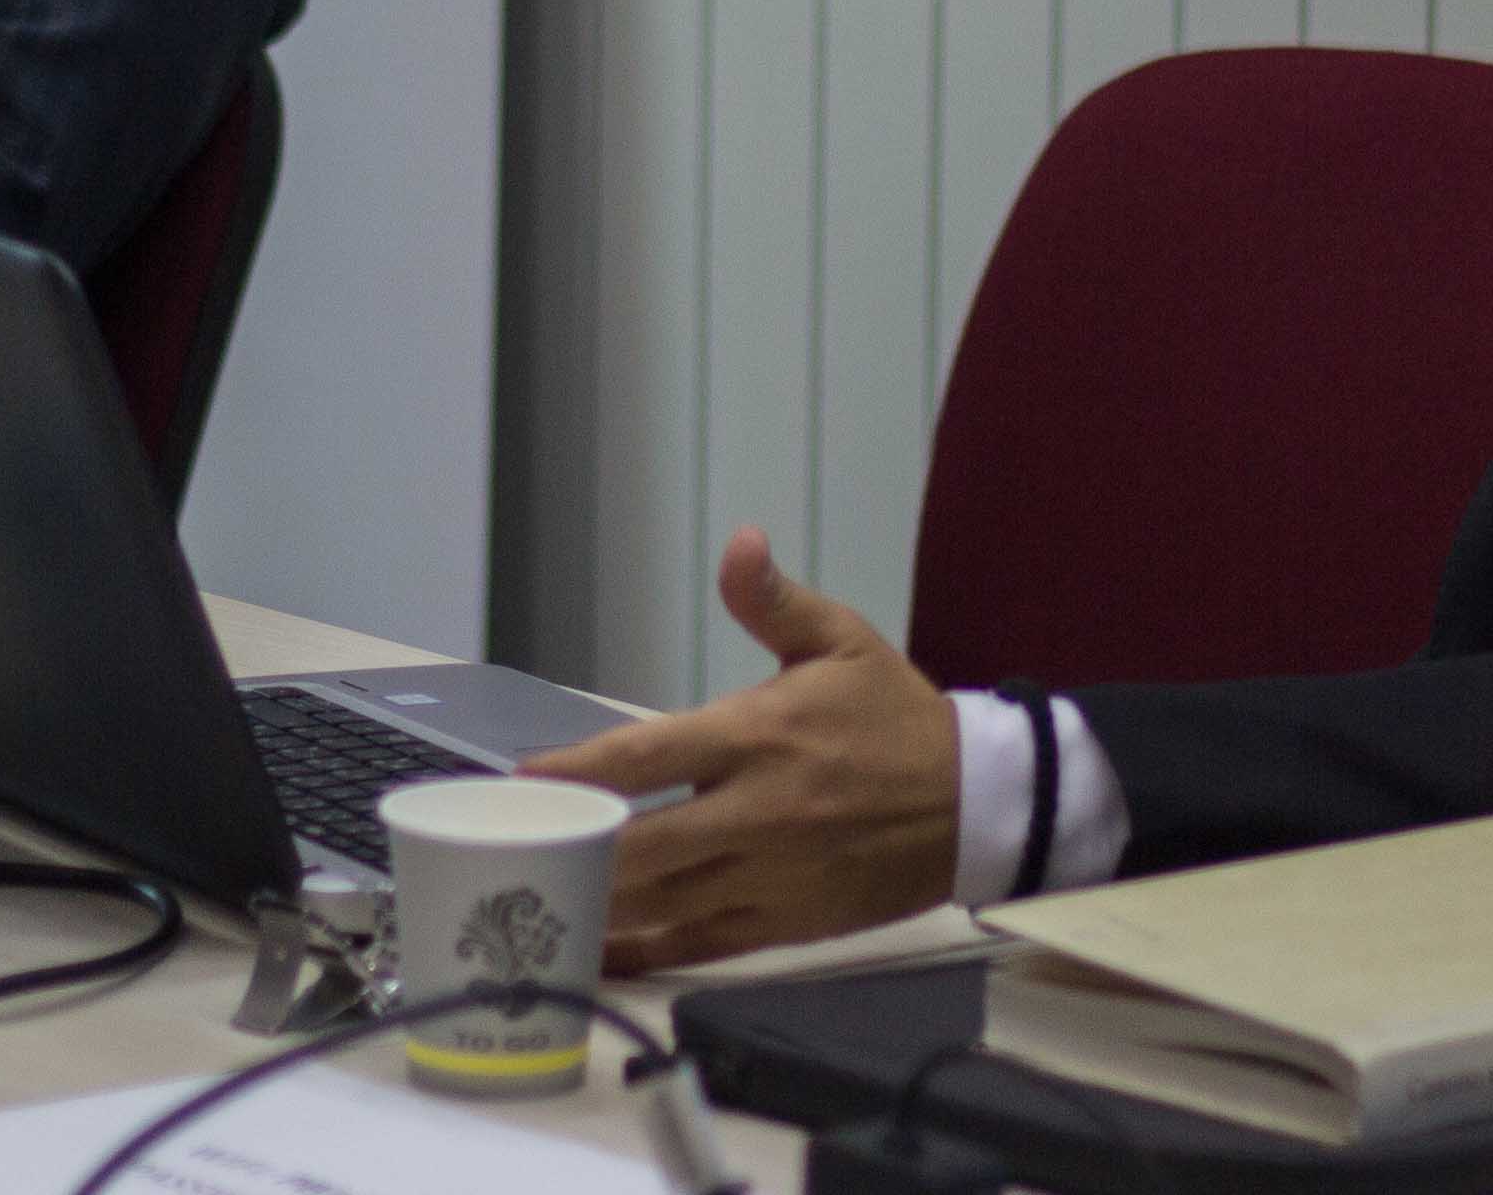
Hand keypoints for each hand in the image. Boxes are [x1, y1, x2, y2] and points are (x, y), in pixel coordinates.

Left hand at [523, 526, 962, 973]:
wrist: (977, 802)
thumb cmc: (896, 718)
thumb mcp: (841, 641)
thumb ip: (774, 600)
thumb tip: (740, 541)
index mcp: (759, 736)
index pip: (647, 756)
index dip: (577, 770)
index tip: (522, 777)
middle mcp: (757, 812)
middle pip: (641, 845)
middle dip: (574, 848)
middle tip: (515, 846)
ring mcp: (771, 875)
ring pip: (664, 902)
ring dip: (597, 903)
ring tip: (536, 899)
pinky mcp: (787, 921)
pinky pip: (701, 942)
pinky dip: (647, 950)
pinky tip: (601, 951)